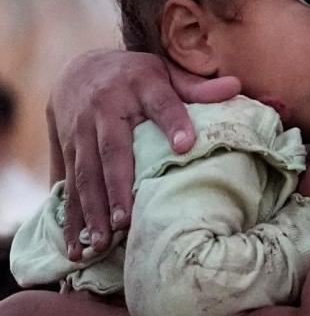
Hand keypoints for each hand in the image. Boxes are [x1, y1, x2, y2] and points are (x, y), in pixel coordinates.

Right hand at [48, 50, 240, 259]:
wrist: (80, 68)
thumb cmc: (137, 76)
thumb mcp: (166, 73)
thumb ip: (197, 88)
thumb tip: (235, 87)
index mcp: (140, 85)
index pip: (161, 104)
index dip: (173, 123)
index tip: (186, 145)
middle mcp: (106, 108)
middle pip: (112, 150)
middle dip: (117, 187)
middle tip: (126, 220)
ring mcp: (82, 131)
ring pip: (85, 173)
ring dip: (92, 210)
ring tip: (101, 242)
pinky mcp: (67, 150)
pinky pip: (68, 186)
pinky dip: (70, 218)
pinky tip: (75, 247)